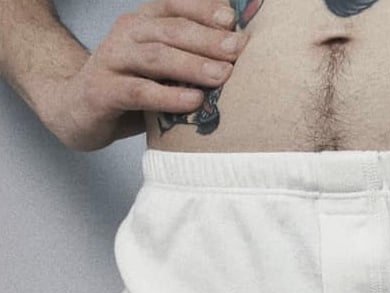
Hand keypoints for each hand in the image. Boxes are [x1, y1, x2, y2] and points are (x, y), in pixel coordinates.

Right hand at [46, 0, 247, 150]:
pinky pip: (139, 91)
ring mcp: (112, 60)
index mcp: (143, 22)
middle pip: (171, 30)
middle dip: (207, 39)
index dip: (203, 10)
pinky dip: (167, 96)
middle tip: (237, 49)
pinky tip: (192, 101)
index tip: (232, 20)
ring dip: (192, 65)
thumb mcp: (159, 70)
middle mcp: (126, 33)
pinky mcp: (103, 91)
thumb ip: (187, 61)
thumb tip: (236, 62)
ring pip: (156, 57)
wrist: (75, 109)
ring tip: (223, 75)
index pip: (175, 6)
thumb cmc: (128, 89)